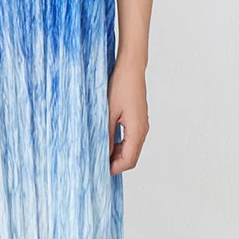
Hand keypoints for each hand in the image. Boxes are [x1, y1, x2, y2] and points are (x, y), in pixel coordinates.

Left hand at [108, 57, 148, 173]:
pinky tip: (106, 140)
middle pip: (131, 157)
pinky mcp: (138, 119)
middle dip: (115, 163)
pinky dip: (119, 145)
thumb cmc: (120, 86)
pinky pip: (130, 139)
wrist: (131, 68)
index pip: (129, 160)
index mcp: (137, 130)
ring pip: (131, 149)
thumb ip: (105, 135)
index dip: (114, 169)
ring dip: (116, 154)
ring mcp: (141, 124)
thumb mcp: (108, 113)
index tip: (99, 171)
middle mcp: (142, 129)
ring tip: (99, 152)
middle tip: (96, 163)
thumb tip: (101, 154)